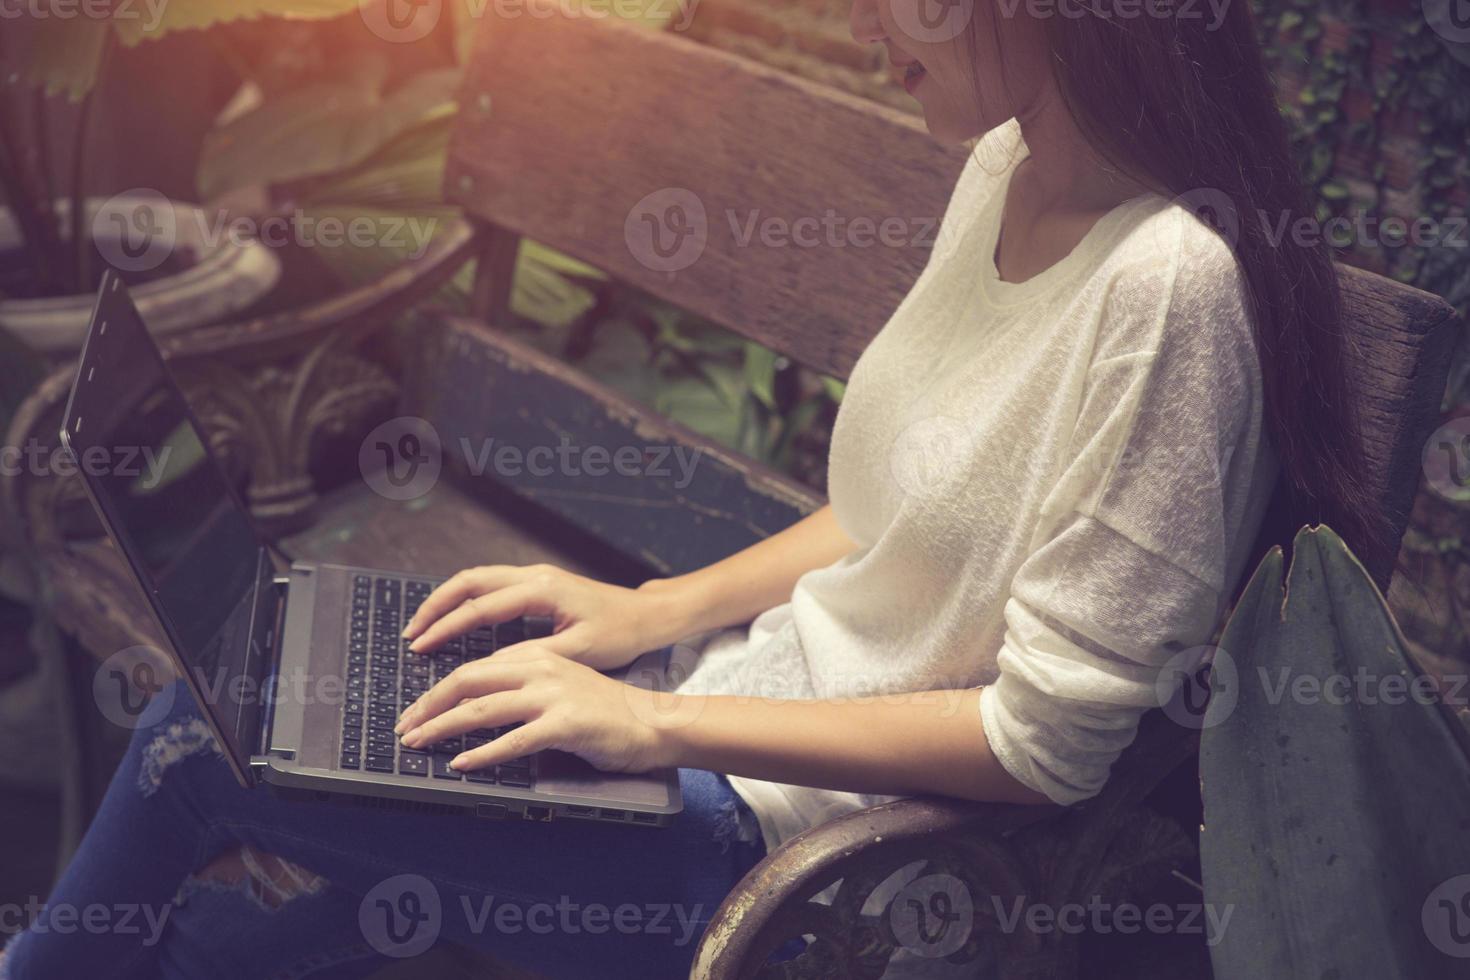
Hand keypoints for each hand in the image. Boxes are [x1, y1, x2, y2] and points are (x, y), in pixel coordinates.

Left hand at [394, 646, 678, 772]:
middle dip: (428, 704)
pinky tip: (463, 763)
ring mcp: (553, 695)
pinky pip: (513, 740)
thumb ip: (525, 686)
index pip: (475, 668)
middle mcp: (542, 669)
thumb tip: (478, 705)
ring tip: (420, 743)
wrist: (655, 722)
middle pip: (468, 680)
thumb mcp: (563, 685)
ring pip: (482, 707)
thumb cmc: (609, 711)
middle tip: (405, 727)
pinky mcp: (566, 725)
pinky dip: (483, 753)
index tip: (416, 711)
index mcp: (538, 657)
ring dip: (443, 726)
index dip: (438, 690)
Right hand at [402, 564, 690, 671]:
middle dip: (435, 607)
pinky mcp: (538, 582)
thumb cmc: (620, 634)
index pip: (480, 607)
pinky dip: (466, 600)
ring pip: (477, 578)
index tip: (421, 647)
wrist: (646, 616)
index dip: (446, 628)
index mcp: (542, 590)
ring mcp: (535, 575)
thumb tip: (490, 668)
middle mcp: (534, 576)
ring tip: (424, 627)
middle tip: (411, 635)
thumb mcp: (578, 652)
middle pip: (469, 581)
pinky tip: (454, 620)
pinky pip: (491, 584)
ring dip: (448, 601)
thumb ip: (534, 656)